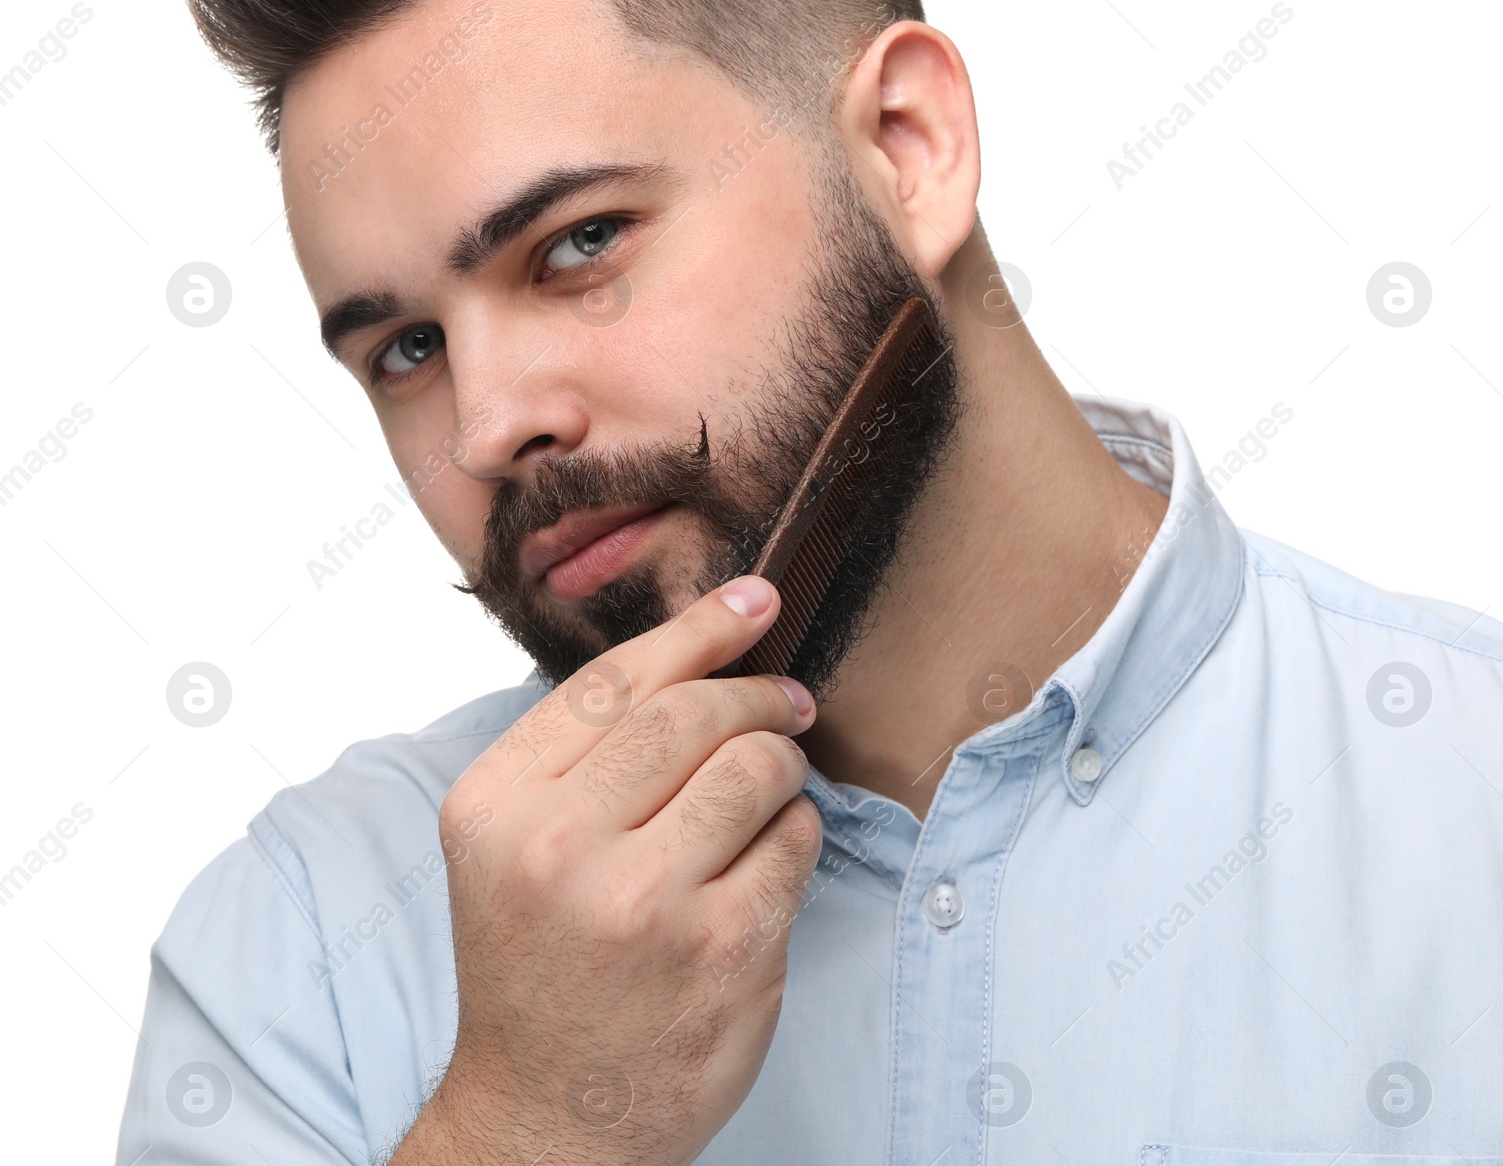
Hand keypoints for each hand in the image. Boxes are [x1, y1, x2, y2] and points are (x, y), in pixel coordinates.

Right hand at [392, 575, 820, 1165]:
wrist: (546, 1121)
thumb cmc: (538, 967)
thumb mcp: (511, 846)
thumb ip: (583, 753)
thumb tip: (701, 648)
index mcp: (495, 807)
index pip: (616, 682)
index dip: (698, 628)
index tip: (753, 599)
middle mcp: (559, 850)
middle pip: (694, 715)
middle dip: (755, 694)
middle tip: (784, 701)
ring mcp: (645, 905)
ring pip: (757, 769)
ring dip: (782, 765)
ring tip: (772, 788)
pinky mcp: (723, 953)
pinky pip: (795, 842)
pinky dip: (797, 834)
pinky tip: (768, 859)